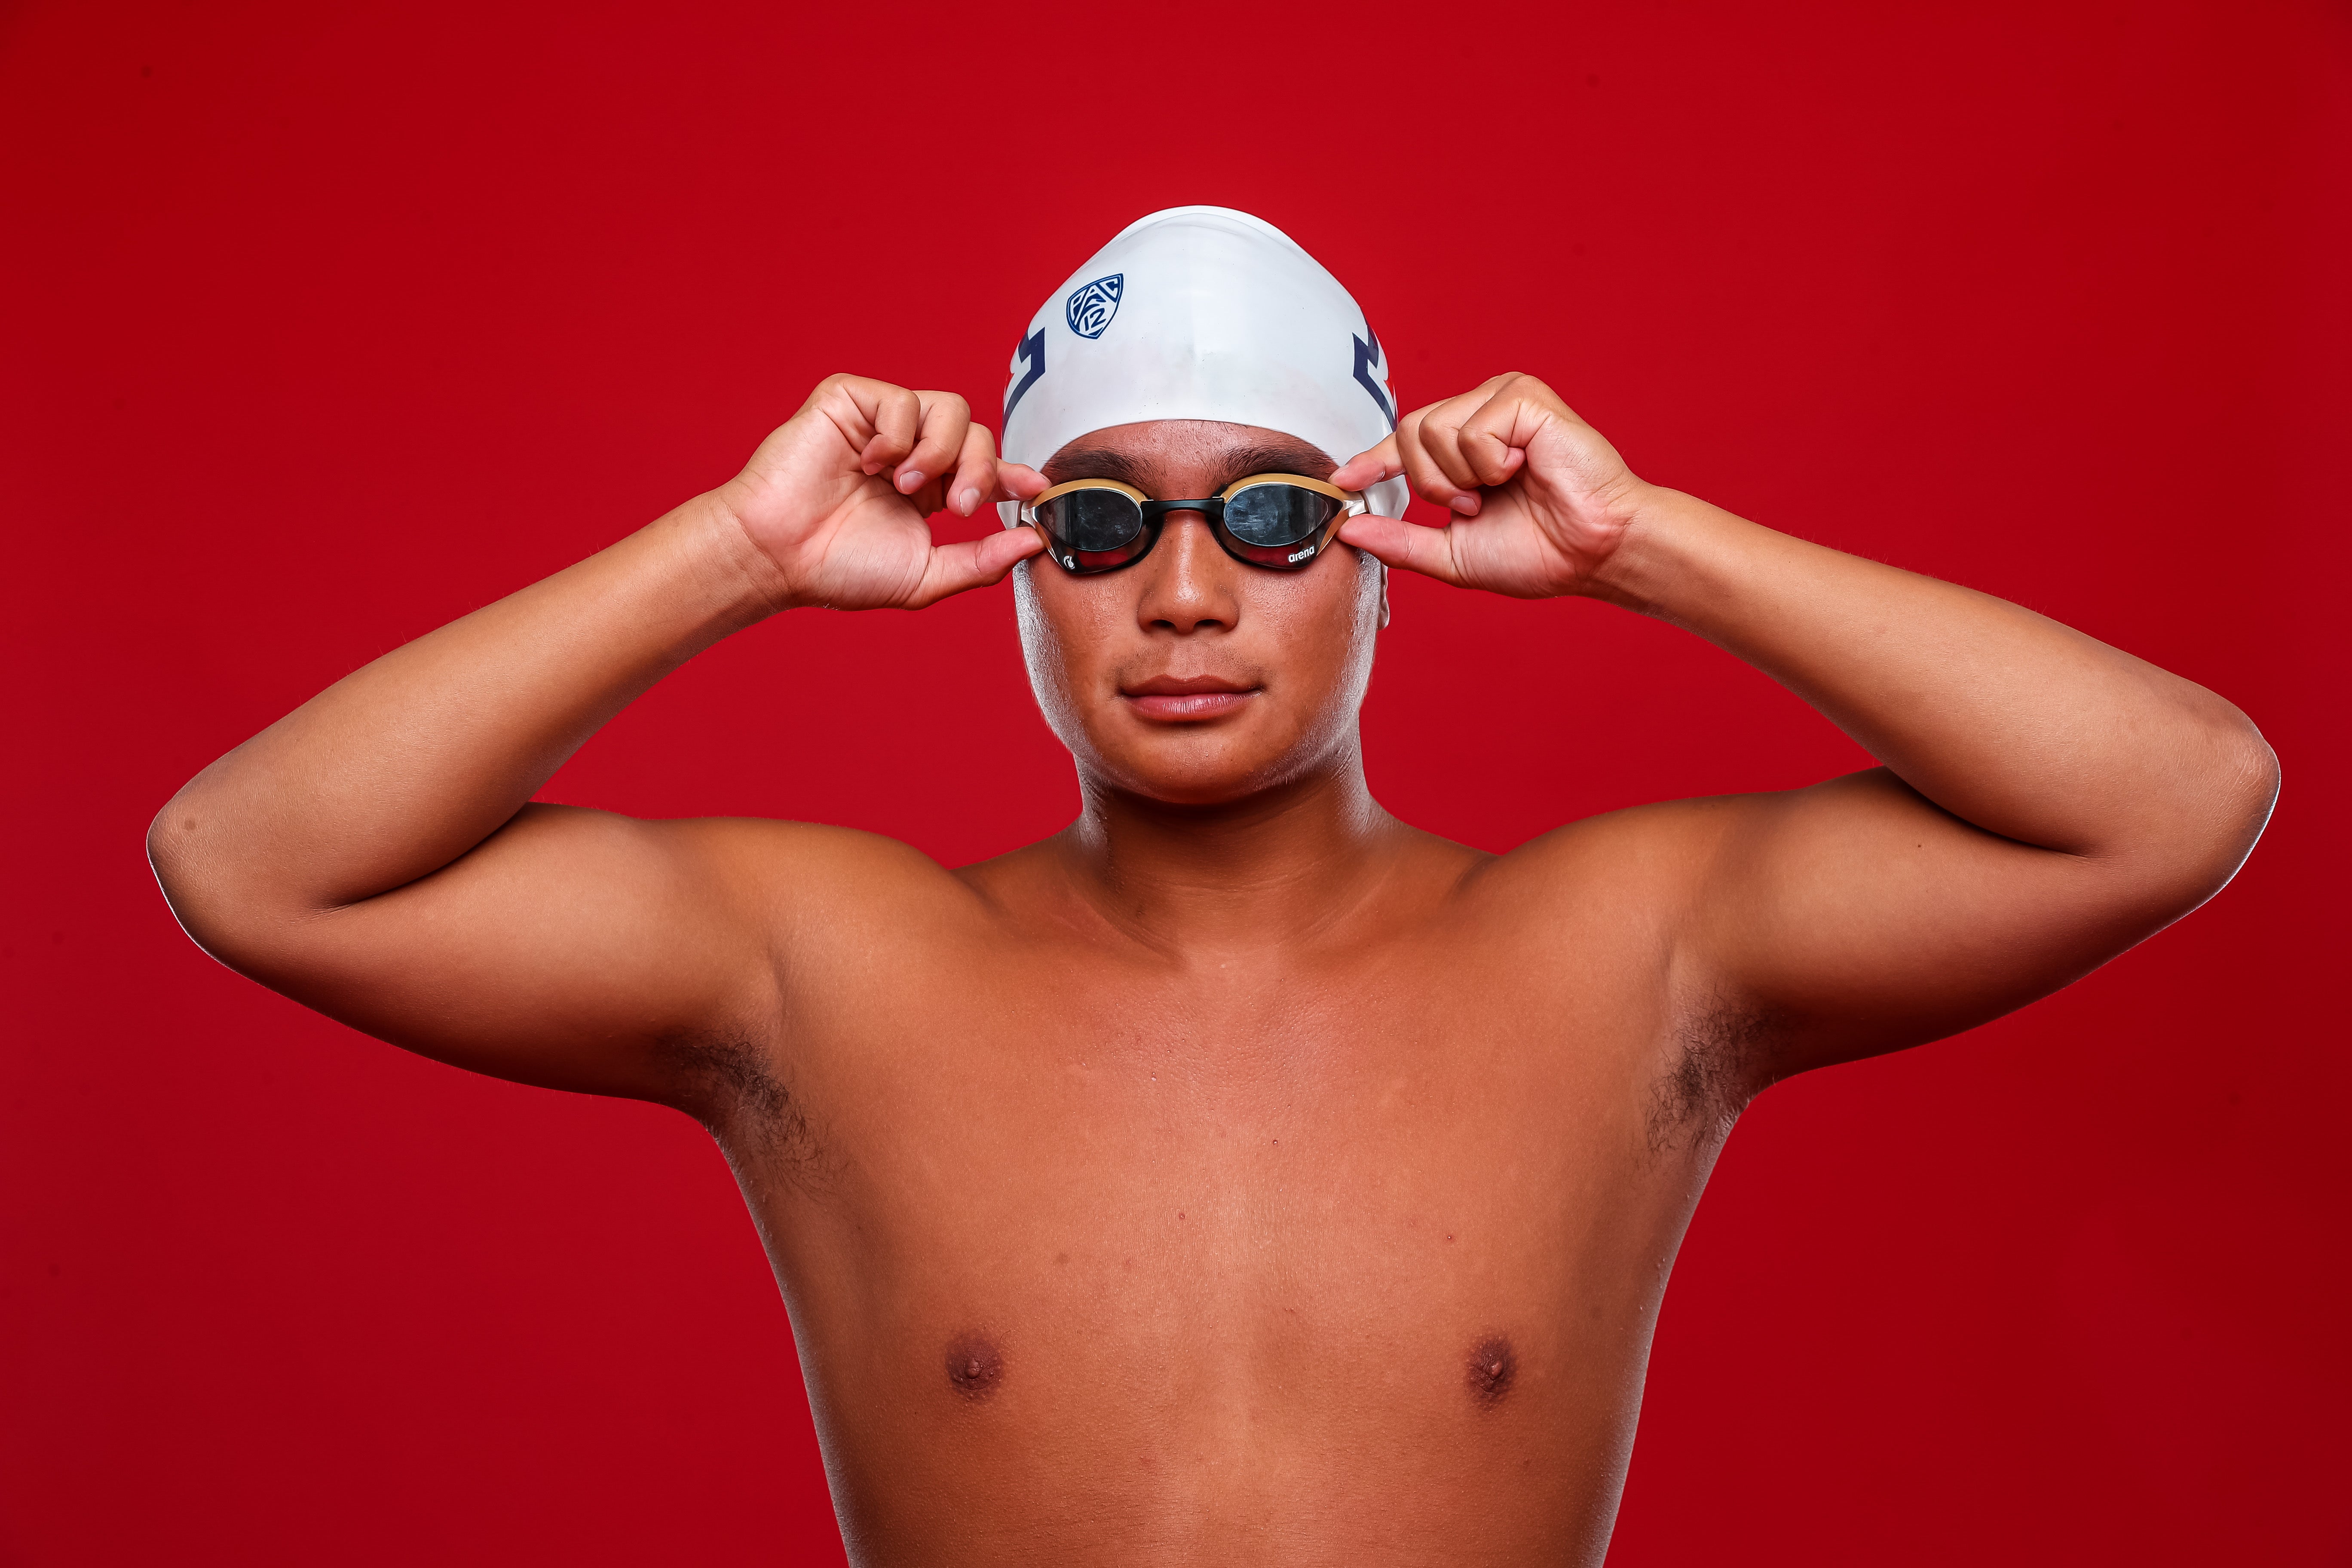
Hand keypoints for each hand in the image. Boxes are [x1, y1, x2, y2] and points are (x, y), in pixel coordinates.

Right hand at [713, 374, 1046, 610]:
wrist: (778, 554)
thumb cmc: (838, 568)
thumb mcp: (925, 575)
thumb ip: (981, 562)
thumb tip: (1034, 543)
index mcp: (929, 489)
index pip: (985, 467)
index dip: (1014, 473)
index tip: (1036, 489)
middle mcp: (909, 451)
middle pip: (977, 433)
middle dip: (979, 470)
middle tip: (956, 508)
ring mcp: (881, 424)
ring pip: (949, 408)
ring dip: (939, 452)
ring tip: (904, 487)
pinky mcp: (851, 400)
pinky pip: (901, 399)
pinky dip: (896, 435)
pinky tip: (870, 464)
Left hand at [1329, 373, 1649, 598]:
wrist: (1593, 551)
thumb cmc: (1539, 552)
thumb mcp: (1453, 555)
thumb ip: (1399, 542)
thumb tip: (1346, 530)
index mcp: (1464, 447)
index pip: (1403, 442)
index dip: (1372, 460)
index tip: (1346, 480)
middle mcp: (1480, 413)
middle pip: (1408, 433)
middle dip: (1432, 485)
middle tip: (1476, 505)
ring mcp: (1502, 399)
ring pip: (1432, 428)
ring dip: (1461, 477)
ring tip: (1503, 488)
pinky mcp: (1524, 394)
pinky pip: (1472, 428)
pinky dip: (1491, 463)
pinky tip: (1525, 468)